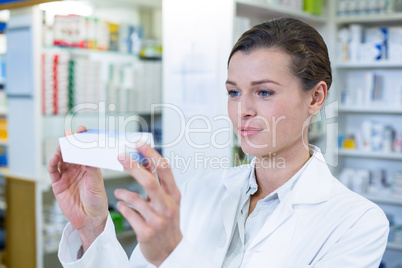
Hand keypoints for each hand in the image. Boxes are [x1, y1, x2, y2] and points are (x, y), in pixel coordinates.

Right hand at [48, 126, 107, 250]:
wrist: (90, 219)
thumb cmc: (97, 201)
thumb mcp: (96, 183)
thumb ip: (91, 168)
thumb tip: (89, 154)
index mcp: (89, 166)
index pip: (86, 149)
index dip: (83, 140)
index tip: (83, 130)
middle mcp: (78, 169)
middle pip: (72, 152)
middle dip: (71, 142)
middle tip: (70, 134)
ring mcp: (67, 175)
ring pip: (62, 159)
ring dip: (61, 151)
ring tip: (63, 145)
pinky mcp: (58, 184)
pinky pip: (53, 171)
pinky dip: (53, 163)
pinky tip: (55, 158)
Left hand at [114, 143, 181, 266]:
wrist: (170, 250)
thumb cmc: (168, 222)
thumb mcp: (167, 201)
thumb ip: (158, 182)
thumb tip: (146, 160)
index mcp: (174, 195)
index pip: (165, 170)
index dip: (152, 154)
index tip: (140, 144)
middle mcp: (167, 206)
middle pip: (149, 181)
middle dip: (133, 167)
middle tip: (120, 157)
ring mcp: (157, 220)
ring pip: (135, 199)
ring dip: (123, 193)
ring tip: (118, 192)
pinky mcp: (146, 232)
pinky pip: (129, 214)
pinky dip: (122, 207)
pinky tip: (121, 205)